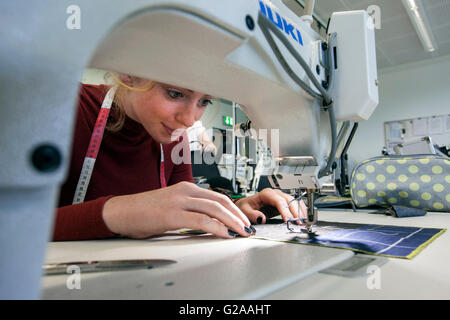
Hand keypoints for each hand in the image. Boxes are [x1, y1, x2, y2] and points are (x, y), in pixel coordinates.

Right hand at [102, 181, 253, 238]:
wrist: (121, 212)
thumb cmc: (145, 211)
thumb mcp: (172, 205)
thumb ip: (190, 208)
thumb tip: (210, 220)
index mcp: (186, 187)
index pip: (217, 196)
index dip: (234, 209)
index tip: (242, 220)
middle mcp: (185, 190)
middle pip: (220, 201)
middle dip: (238, 215)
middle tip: (248, 227)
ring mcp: (179, 201)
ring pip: (214, 209)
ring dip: (233, 222)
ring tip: (242, 232)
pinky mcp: (172, 214)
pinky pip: (201, 220)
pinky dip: (217, 227)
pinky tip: (225, 234)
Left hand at [234, 188, 307, 223]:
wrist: (247, 206)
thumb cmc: (246, 207)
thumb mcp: (245, 211)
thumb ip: (253, 215)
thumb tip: (262, 218)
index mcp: (266, 194)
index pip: (279, 201)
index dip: (285, 210)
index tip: (288, 220)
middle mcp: (275, 194)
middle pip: (289, 200)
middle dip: (295, 211)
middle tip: (299, 222)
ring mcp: (281, 198)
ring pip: (294, 202)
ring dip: (300, 211)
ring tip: (303, 221)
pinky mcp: (284, 203)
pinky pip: (295, 205)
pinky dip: (300, 211)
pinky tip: (303, 218)